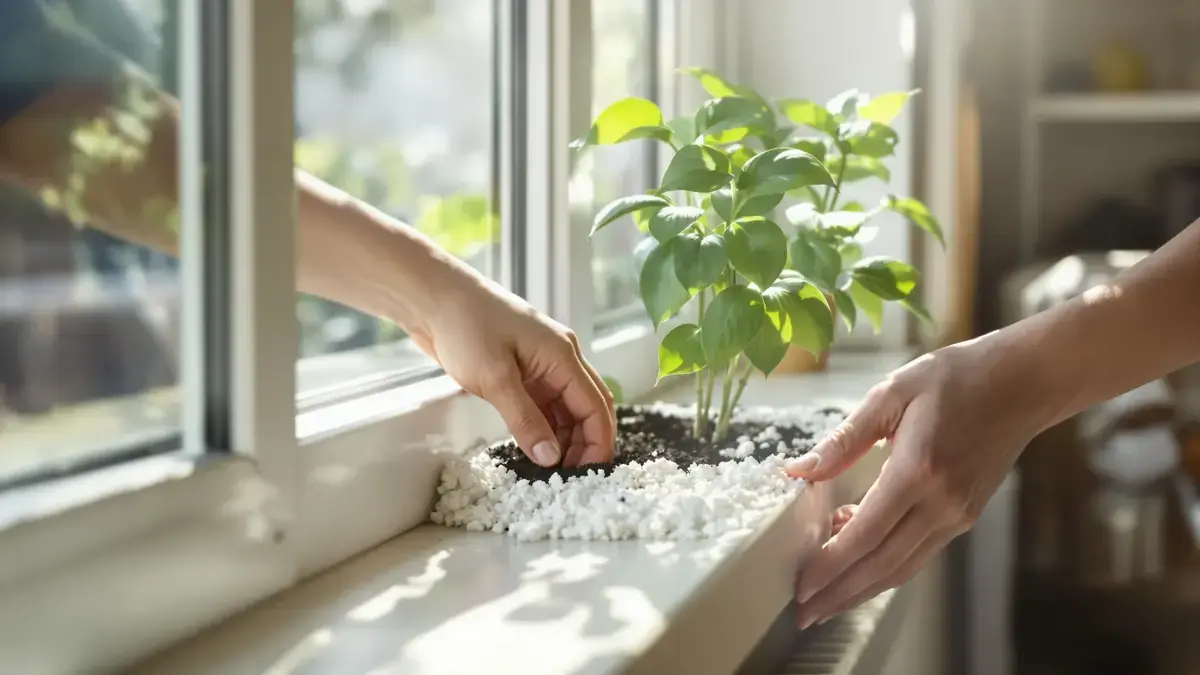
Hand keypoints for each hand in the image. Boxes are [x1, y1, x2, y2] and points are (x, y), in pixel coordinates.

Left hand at [410, 277, 615, 468]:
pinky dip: (545, 426)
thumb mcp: (496, 379)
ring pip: (566, 407)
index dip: (597, 443)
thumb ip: (525, 421)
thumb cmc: (464, 326)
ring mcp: (540, 364)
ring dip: (565, 437)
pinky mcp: (521, 370)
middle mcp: (559, 358)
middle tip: (571, 479)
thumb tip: (550, 458)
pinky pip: (544, 403)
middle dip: (586, 443)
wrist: (432, 298)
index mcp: (563, 355)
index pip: (596, 406)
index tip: (588, 476)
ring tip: (551, 470)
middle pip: (588, 407)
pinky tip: (535, 447)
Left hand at [785, 340, 1046, 628]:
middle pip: (882, 564)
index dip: (831, 565)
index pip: (865, 533)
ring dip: (861, 590)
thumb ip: (844, 439)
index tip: (801, 585)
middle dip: (839, 592)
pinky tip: (859, 565)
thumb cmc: (956, 379)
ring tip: (825, 602)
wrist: (1023, 383)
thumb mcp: (892, 394)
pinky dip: (886, 567)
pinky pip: (919, 554)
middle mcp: (940, 503)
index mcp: (917, 470)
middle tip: (804, 612)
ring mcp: (956, 514)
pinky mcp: (964, 516)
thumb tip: (799, 470)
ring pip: (902, 568)